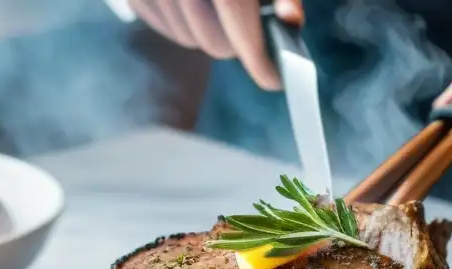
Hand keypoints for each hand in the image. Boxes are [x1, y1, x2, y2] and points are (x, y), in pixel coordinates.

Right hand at [127, 0, 303, 89]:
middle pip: (213, 41)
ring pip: (187, 38)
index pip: (238, 19)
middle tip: (245, 29)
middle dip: (234, 43)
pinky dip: (179, 21)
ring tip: (214, 4)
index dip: (259, 56)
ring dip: (205, 32)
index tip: (273, 77)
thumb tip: (290, 23)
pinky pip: (161, 25)